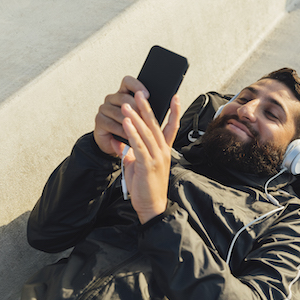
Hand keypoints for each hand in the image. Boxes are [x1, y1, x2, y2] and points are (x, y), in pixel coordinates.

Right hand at [94, 76, 148, 154]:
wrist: (119, 146)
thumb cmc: (134, 131)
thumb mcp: (143, 119)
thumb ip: (149, 110)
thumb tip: (166, 103)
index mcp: (124, 93)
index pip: (128, 82)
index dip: (137, 86)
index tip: (147, 95)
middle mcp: (113, 98)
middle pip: (124, 97)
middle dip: (137, 108)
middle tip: (146, 118)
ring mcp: (104, 108)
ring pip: (118, 112)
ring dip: (130, 122)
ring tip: (139, 129)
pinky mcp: (99, 120)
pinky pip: (111, 123)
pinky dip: (122, 130)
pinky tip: (129, 135)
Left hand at [111, 91, 180, 223]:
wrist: (151, 206)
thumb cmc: (147, 187)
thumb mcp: (140, 165)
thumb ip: (134, 152)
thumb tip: (124, 144)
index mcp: (164, 151)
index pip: (172, 127)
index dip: (174, 111)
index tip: (175, 97)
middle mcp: (163, 151)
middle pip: (156, 125)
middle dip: (146, 108)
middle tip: (139, 93)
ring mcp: (156, 158)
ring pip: (146, 133)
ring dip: (136, 117)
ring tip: (127, 105)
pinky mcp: (147, 165)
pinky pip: (139, 145)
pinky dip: (132, 133)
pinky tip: (126, 123)